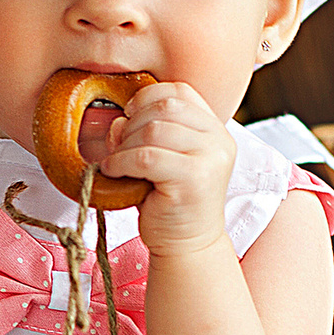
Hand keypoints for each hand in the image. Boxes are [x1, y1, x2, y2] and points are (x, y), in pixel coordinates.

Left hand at [104, 80, 236, 256]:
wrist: (187, 244)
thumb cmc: (170, 201)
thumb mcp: (161, 157)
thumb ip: (145, 131)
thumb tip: (117, 120)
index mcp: (214, 129)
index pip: (180, 91)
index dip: (147, 97)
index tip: (129, 116)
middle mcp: (219, 140)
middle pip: (165, 107)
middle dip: (132, 122)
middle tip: (118, 145)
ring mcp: (210, 159)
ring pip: (154, 130)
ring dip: (125, 144)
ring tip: (116, 162)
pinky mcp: (194, 179)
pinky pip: (146, 157)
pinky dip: (121, 161)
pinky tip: (114, 172)